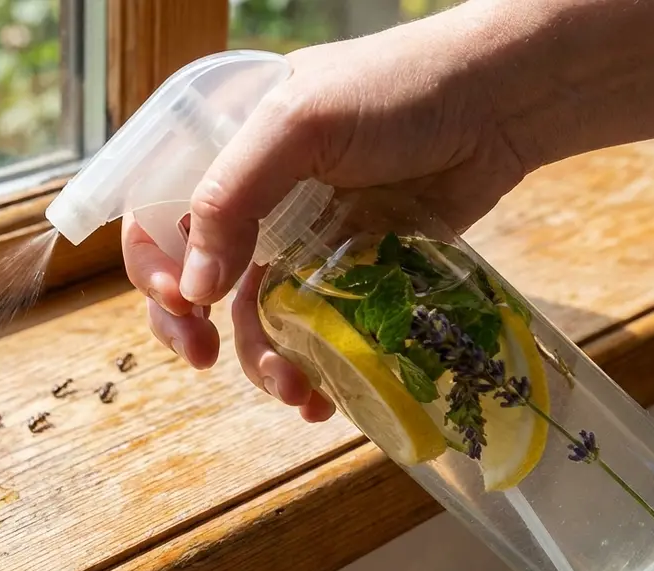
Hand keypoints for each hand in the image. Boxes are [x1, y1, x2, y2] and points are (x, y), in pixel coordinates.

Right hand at [123, 6, 528, 421]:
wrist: (498, 104)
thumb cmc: (396, 90)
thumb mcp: (299, 124)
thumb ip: (234, 197)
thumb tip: (194, 290)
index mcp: (225, 156)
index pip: (159, 218)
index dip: (155, 267)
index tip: (186, 303)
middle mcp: (255, 203)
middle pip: (195, 280)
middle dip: (191, 327)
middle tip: (203, 358)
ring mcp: (303, 242)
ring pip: (256, 318)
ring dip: (262, 363)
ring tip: (296, 391)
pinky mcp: (351, 275)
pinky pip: (315, 332)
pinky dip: (314, 369)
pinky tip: (325, 398)